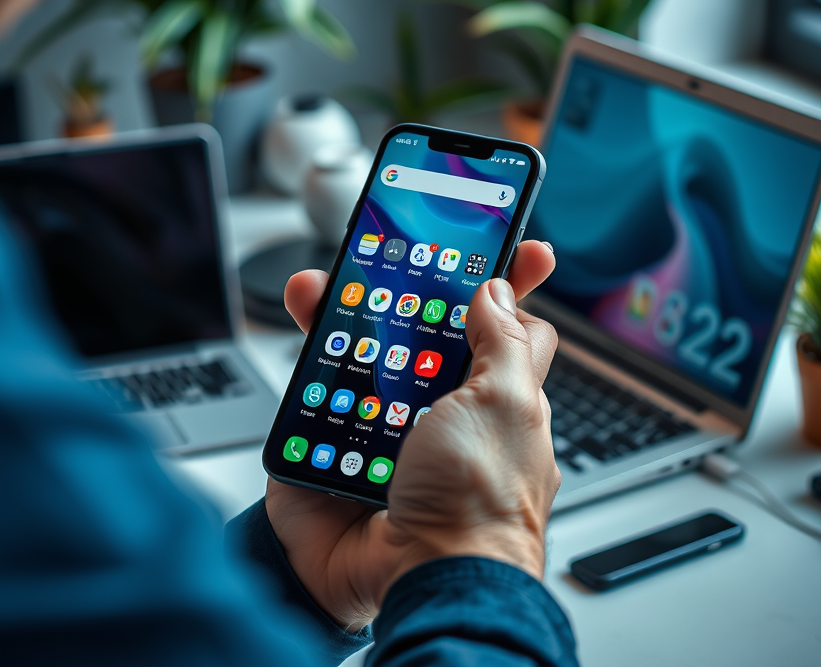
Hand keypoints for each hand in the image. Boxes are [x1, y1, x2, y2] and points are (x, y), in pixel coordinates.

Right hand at [268, 241, 558, 630]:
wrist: (414, 579)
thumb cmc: (476, 509)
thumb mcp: (504, 403)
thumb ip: (503, 340)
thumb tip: (499, 290)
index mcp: (492, 396)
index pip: (506, 326)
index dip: (512, 282)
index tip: (515, 242)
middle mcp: (440, 409)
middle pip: (418, 329)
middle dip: (397, 287)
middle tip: (382, 250)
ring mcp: (385, 428)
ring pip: (359, 355)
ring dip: (335, 317)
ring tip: (318, 288)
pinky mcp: (335, 448)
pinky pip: (314, 397)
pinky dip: (305, 372)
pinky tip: (304, 340)